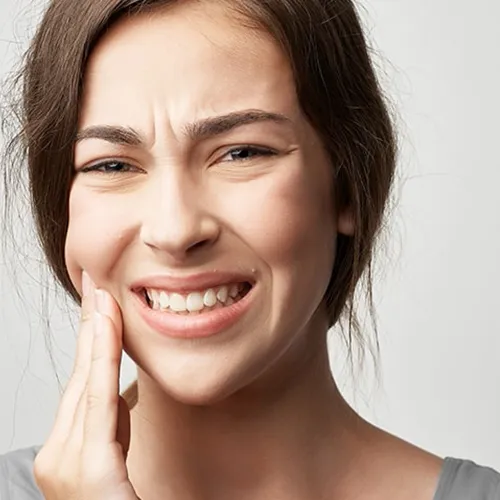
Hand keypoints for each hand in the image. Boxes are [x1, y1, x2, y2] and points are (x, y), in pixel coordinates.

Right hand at [34, 272, 139, 499]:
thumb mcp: (116, 455)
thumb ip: (111, 424)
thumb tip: (118, 390)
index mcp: (70, 448)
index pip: (84, 381)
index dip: (91, 338)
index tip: (98, 302)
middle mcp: (59, 453)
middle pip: (83, 376)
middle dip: (90, 328)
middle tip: (97, 286)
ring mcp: (66, 463)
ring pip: (88, 381)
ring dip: (96, 334)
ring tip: (102, 295)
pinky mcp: (87, 470)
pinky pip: (99, 400)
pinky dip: (102, 359)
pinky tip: (105, 326)